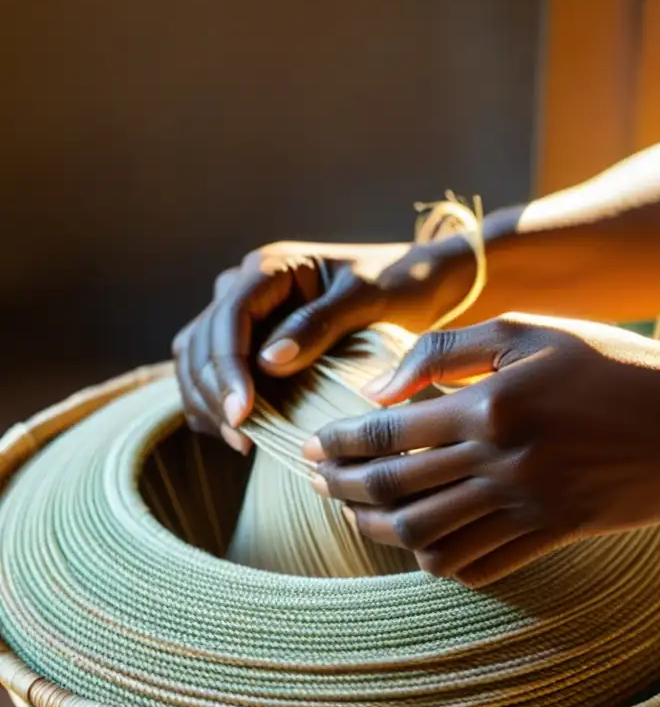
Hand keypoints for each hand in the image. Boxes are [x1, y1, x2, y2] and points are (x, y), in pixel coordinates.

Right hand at [172, 239, 472, 452]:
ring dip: (208, 399)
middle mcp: (247, 284)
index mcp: (271, 266)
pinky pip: (212, 369)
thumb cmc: (400, 283)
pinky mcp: (252, 336)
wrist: (417, 281)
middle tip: (242, 438)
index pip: (229, 318)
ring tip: (240, 440)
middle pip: (201, 340)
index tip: (242, 414)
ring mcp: (246, 310)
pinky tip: (239, 431)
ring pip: (195, 356)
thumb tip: (266, 363)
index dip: (227, 369)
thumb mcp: (368, 299)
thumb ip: (319, 324)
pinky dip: (215, 399)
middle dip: (214, 392)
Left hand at [303, 314, 659, 587]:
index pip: (386, 434)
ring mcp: (527, 507)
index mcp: (490, 405)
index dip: (337, 441)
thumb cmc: (615, 363)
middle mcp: (501, 463)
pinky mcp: (552, 534)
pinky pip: (476, 564)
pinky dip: (435, 560)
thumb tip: (379, 388)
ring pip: (425, 535)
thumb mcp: (532, 331)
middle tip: (310, 478)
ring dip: (375, 527)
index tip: (309, 442)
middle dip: (339, 485)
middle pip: (394, 488)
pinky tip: (419, 544)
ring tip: (350, 511)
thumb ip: (448, 352)